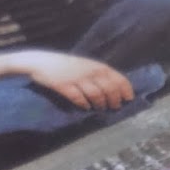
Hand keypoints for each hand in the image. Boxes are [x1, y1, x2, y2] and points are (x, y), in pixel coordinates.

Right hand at [13, 51, 133, 110]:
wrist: (40, 61)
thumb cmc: (67, 65)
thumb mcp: (86, 65)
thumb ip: (100, 74)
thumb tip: (116, 89)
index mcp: (97, 66)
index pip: (119, 79)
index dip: (126, 90)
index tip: (128, 99)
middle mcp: (90, 71)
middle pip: (110, 89)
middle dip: (114, 101)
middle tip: (114, 107)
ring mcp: (77, 78)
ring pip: (96, 95)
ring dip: (100, 104)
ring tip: (100, 108)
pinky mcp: (64, 85)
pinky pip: (78, 98)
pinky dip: (84, 104)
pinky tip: (85, 107)